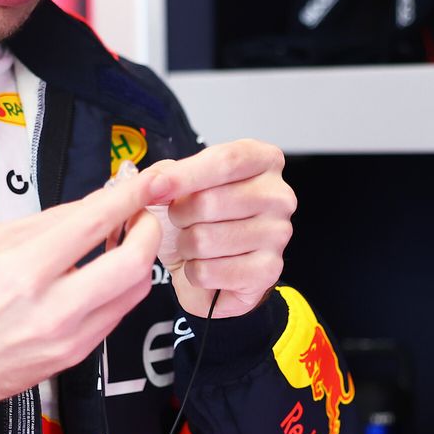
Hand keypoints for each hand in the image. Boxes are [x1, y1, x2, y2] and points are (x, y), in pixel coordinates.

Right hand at [0, 174, 162, 413]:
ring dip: (140, 259)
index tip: (146, 180)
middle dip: (148, 229)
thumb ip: (47, 222)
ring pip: (134, 292)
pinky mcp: (74, 357)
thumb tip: (92, 203)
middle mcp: (53, 308)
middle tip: (142, 212)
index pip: (94, 223)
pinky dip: (121, 287)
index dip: (129, 195)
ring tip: (125, 238)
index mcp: (24, 271)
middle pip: (133, 263)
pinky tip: (108, 271)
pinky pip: (116, 315)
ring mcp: (68, 338)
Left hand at [140, 139, 294, 319]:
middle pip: (210, 202)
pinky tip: (206, 265)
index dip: (185, 175)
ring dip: (185, 247)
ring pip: (204, 240)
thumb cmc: (203, 218)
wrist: (215, 265)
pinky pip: (208, 271)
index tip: (155, 187)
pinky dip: (194, 273)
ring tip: (195, 245)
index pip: (225, 160)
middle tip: (182, 221)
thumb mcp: (182, 185)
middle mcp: (278, 195)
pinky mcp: (268, 270)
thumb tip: (155, 182)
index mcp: (263, 161)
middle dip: (179, 216)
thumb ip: (167, 173)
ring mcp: (278, 234)